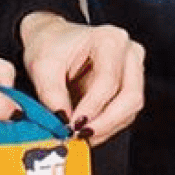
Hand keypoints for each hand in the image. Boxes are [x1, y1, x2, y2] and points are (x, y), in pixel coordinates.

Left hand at [17, 12, 146, 141]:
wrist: (52, 41)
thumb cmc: (50, 45)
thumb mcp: (42, 66)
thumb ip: (51, 94)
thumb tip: (63, 121)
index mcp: (110, 39)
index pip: (108, 80)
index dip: (91, 107)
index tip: (73, 125)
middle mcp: (129, 53)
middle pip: (130, 97)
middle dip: (105, 123)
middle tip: (80, 135)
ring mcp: (133, 71)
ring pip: (130, 110)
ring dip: (105, 128)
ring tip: (78, 135)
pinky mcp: (129, 89)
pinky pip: (124, 116)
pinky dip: (105, 127)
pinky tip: (85, 129)